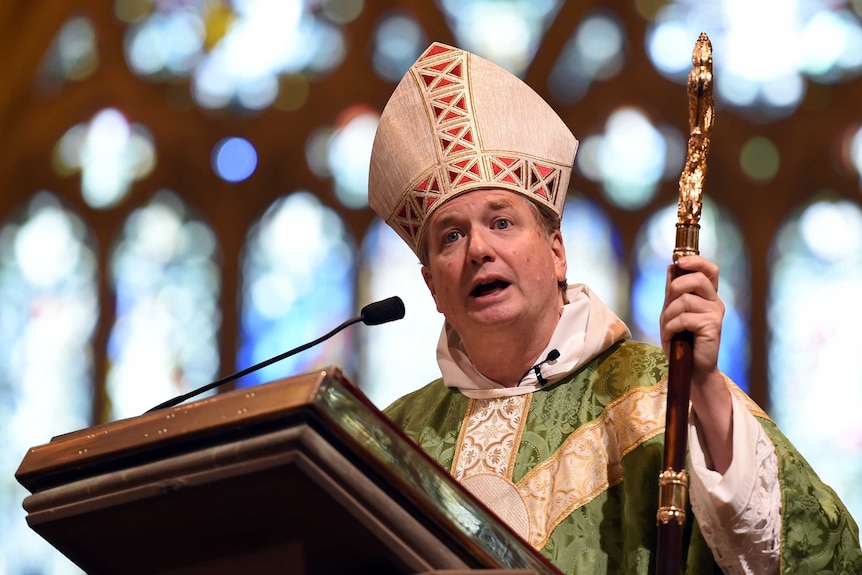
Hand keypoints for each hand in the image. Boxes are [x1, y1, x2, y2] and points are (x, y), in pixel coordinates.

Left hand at [660, 255, 723, 384]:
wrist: (690, 368)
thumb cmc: (680, 340)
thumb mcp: (672, 311)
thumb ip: (673, 291)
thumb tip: (671, 266)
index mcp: (707, 295)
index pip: (709, 270)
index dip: (696, 261)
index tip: (680, 261)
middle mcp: (715, 302)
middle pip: (697, 279)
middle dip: (675, 288)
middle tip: (668, 304)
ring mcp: (715, 313)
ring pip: (685, 300)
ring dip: (668, 315)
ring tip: (668, 328)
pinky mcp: (712, 326)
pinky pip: (683, 318)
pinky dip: (671, 327)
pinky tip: (671, 336)